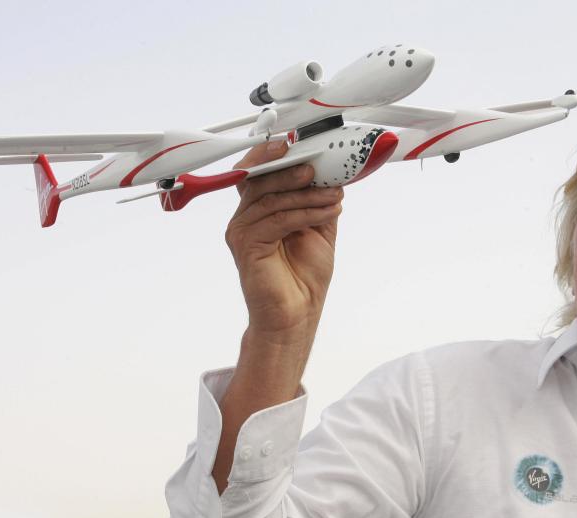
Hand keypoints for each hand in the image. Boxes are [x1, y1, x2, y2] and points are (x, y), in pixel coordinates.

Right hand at [226, 141, 342, 341]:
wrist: (296, 314)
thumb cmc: (303, 277)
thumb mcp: (318, 228)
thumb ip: (317, 199)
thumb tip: (332, 171)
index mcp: (258, 210)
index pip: (257, 172)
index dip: (272, 154)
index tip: (298, 143)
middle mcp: (245, 218)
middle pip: (259, 179)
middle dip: (290, 167)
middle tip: (317, 164)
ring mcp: (242, 231)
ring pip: (270, 197)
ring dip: (306, 192)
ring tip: (334, 193)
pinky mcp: (246, 245)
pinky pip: (276, 219)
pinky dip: (304, 212)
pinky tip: (328, 210)